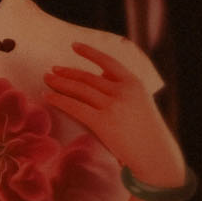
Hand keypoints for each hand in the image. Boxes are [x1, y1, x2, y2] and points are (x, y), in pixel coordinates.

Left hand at [43, 42, 184, 189]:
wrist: (155, 154)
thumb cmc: (146, 131)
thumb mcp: (140, 102)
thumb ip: (122, 89)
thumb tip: (98, 76)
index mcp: (134, 83)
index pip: (108, 62)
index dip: (90, 53)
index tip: (74, 46)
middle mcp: (123, 91)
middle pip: (88, 77)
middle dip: (67, 72)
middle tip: (52, 70)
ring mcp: (113, 106)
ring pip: (79, 89)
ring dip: (59, 82)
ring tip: (47, 79)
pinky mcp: (103, 122)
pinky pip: (75, 107)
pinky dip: (59, 99)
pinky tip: (48, 96)